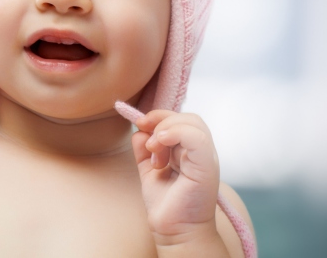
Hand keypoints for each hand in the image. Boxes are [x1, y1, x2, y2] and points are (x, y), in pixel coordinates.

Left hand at [132, 110, 220, 241]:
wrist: (174, 230)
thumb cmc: (165, 203)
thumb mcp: (150, 169)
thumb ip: (145, 150)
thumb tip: (139, 131)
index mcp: (191, 150)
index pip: (181, 119)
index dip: (159, 116)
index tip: (140, 123)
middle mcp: (201, 152)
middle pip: (188, 117)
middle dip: (161, 120)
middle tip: (147, 138)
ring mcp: (206, 158)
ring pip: (193, 123)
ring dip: (166, 129)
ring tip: (154, 151)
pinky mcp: (206, 168)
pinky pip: (197, 138)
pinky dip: (177, 132)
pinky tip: (161, 142)